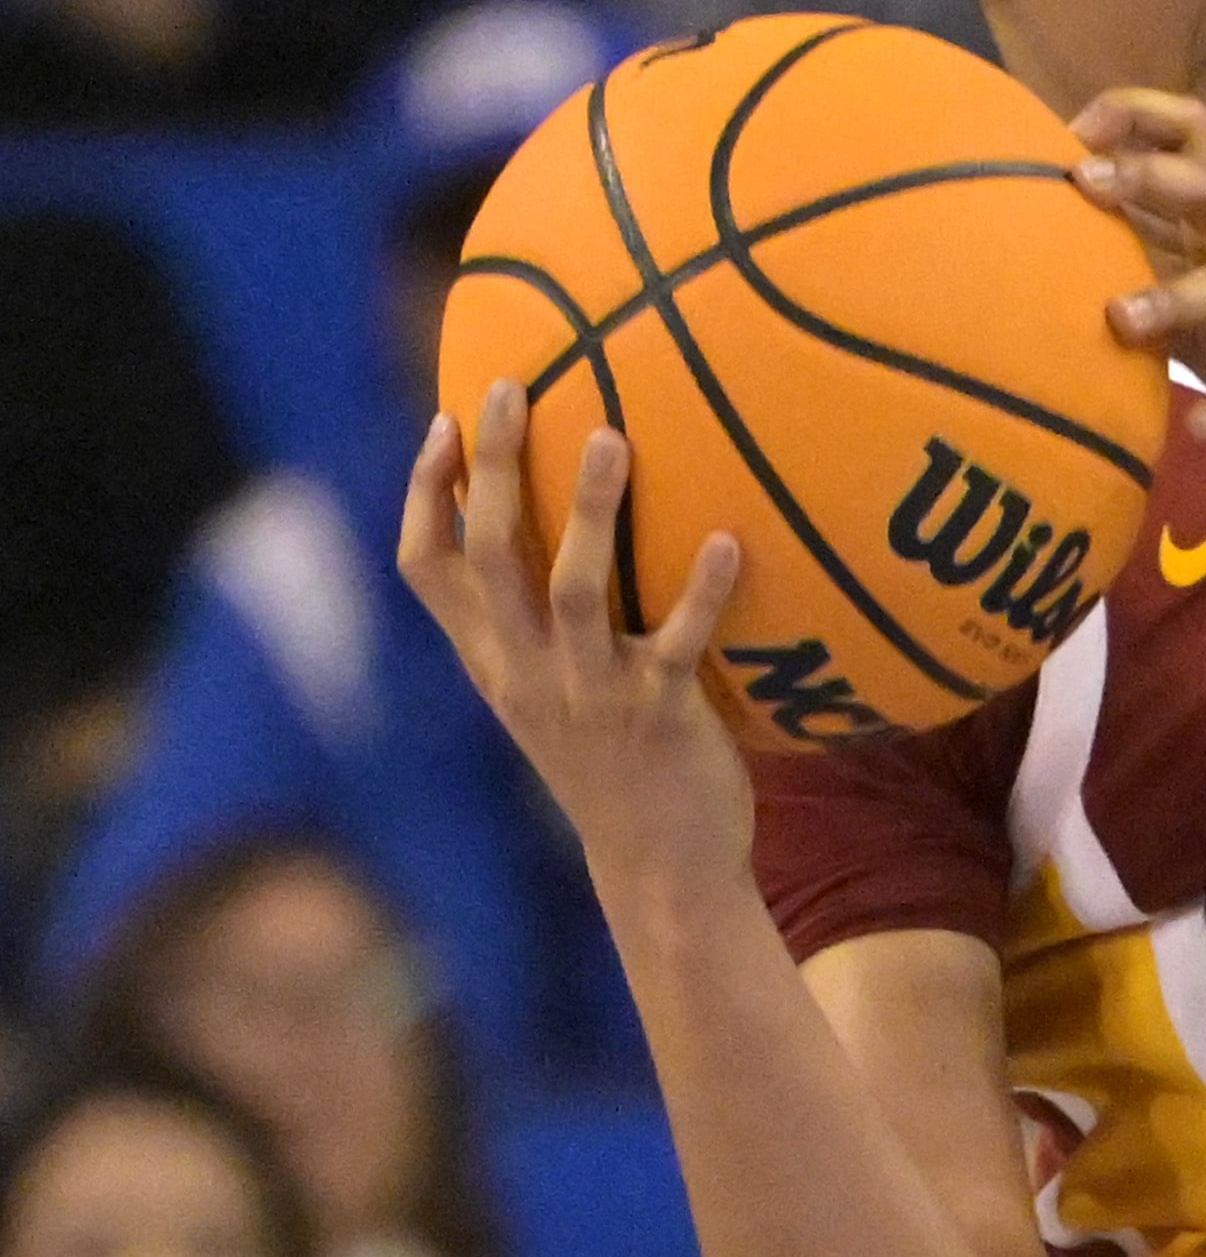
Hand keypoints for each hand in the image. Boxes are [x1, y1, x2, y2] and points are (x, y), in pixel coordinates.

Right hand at [394, 386, 752, 899]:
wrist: (659, 869)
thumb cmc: (615, 766)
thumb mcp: (552, 698)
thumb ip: (541, 628)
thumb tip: (557, 536)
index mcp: (495, 662)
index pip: (427, 569)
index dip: (426, 495)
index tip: (443, 422)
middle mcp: (528, 671)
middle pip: (491, 554)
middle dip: (496, 468)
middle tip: (512, 387)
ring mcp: (590, 693)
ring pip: (575, 589)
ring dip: (593, 511)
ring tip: (613, 437)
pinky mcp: (660, 716)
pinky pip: (680, 643)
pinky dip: (701, 592)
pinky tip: (728, 541)